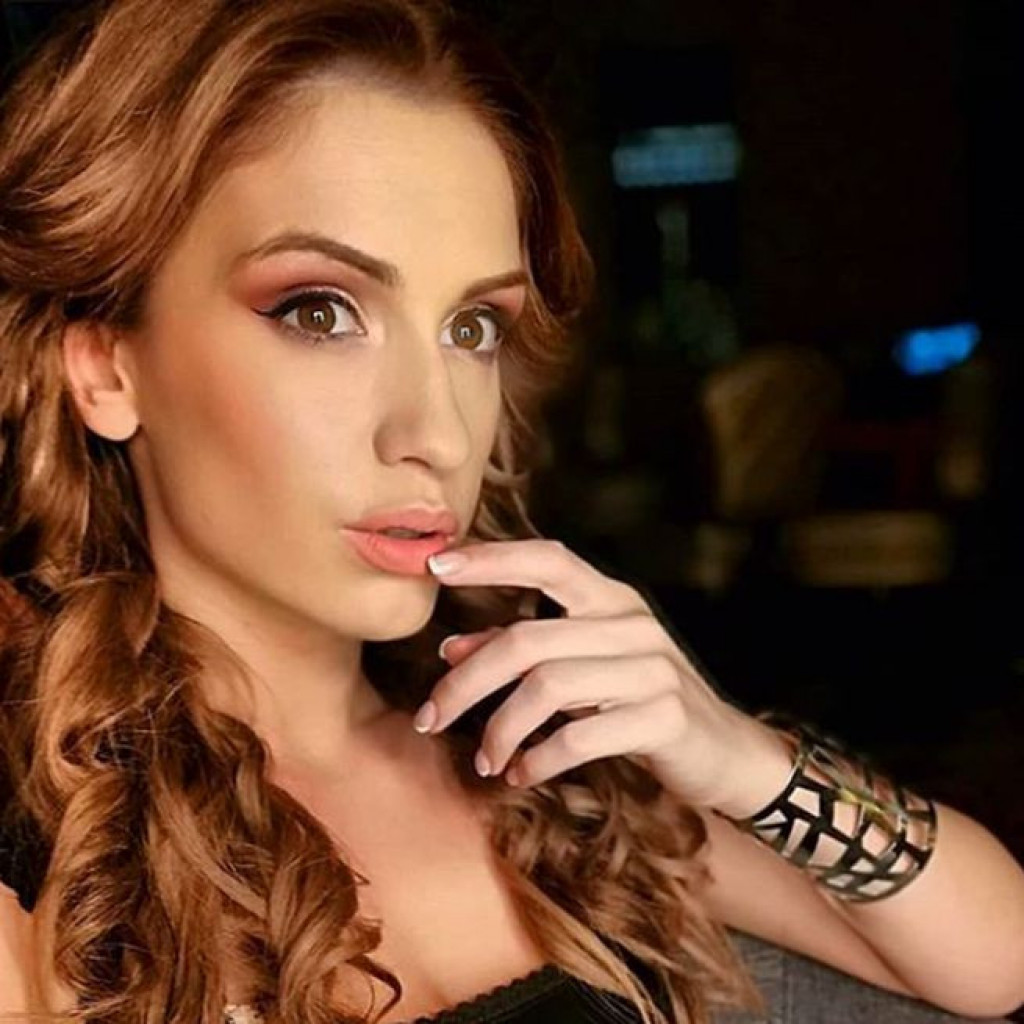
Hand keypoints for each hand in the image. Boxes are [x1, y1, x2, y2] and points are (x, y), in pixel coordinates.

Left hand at [413, 538, 792, 815]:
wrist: (725, 753)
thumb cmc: (641, 704)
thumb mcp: (585, 670)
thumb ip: (525, 653)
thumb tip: (451, 649)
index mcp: (611, 600)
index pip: (548, 559)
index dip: (493, 558)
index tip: (436, 566)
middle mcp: (631, 625)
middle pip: (527, 640)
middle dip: (467, 683)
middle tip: (429, 717)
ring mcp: (652, 669)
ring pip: (548, 688)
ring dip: (500, 730)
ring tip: (485, 761)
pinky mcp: (663, 717)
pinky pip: (581, 736)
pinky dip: (540, 759)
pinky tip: (522, 774)